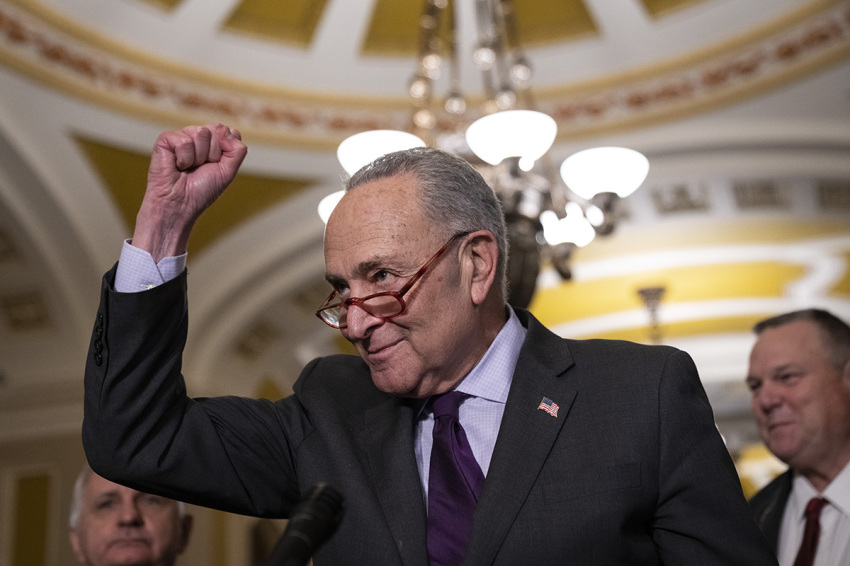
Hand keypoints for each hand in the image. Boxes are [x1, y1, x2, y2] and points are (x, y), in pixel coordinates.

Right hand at [132, 124, 247, 261]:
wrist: (180, 203)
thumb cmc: (201, 190)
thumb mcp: (228, 171)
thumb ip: (237, 150)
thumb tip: (225, 130)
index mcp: (214, 143)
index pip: (230, 132)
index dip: (226, 151)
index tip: (216, 166)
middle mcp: (199, 137)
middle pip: (217, 129)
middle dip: (213, 154)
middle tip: (200, 168)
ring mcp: (183, 136)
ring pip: (201, 133)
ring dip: (198, 157)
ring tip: (187, 168)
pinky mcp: (166, 139)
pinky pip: (184, 140)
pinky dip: (184, 158)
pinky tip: (176, 166)